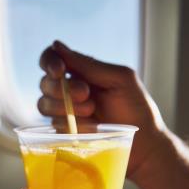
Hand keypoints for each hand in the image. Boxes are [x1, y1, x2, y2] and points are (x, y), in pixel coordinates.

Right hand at [38, 41, 168, 178]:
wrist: (145, 144)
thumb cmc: (136, 107)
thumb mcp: (119, 79)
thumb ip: (89, 64)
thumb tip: (56, 45)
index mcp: (81, 71)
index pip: (51, 58)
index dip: (49, 61)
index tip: (59, 71)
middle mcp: (69, 90)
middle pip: (45, 82)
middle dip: (61, 88)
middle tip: (86, 93)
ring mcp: (65, 113)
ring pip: (43, 104)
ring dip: (64, 106)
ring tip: (91, 111)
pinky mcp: (65, 133)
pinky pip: (53, 126)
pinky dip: (67, 124)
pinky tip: (88, 126)